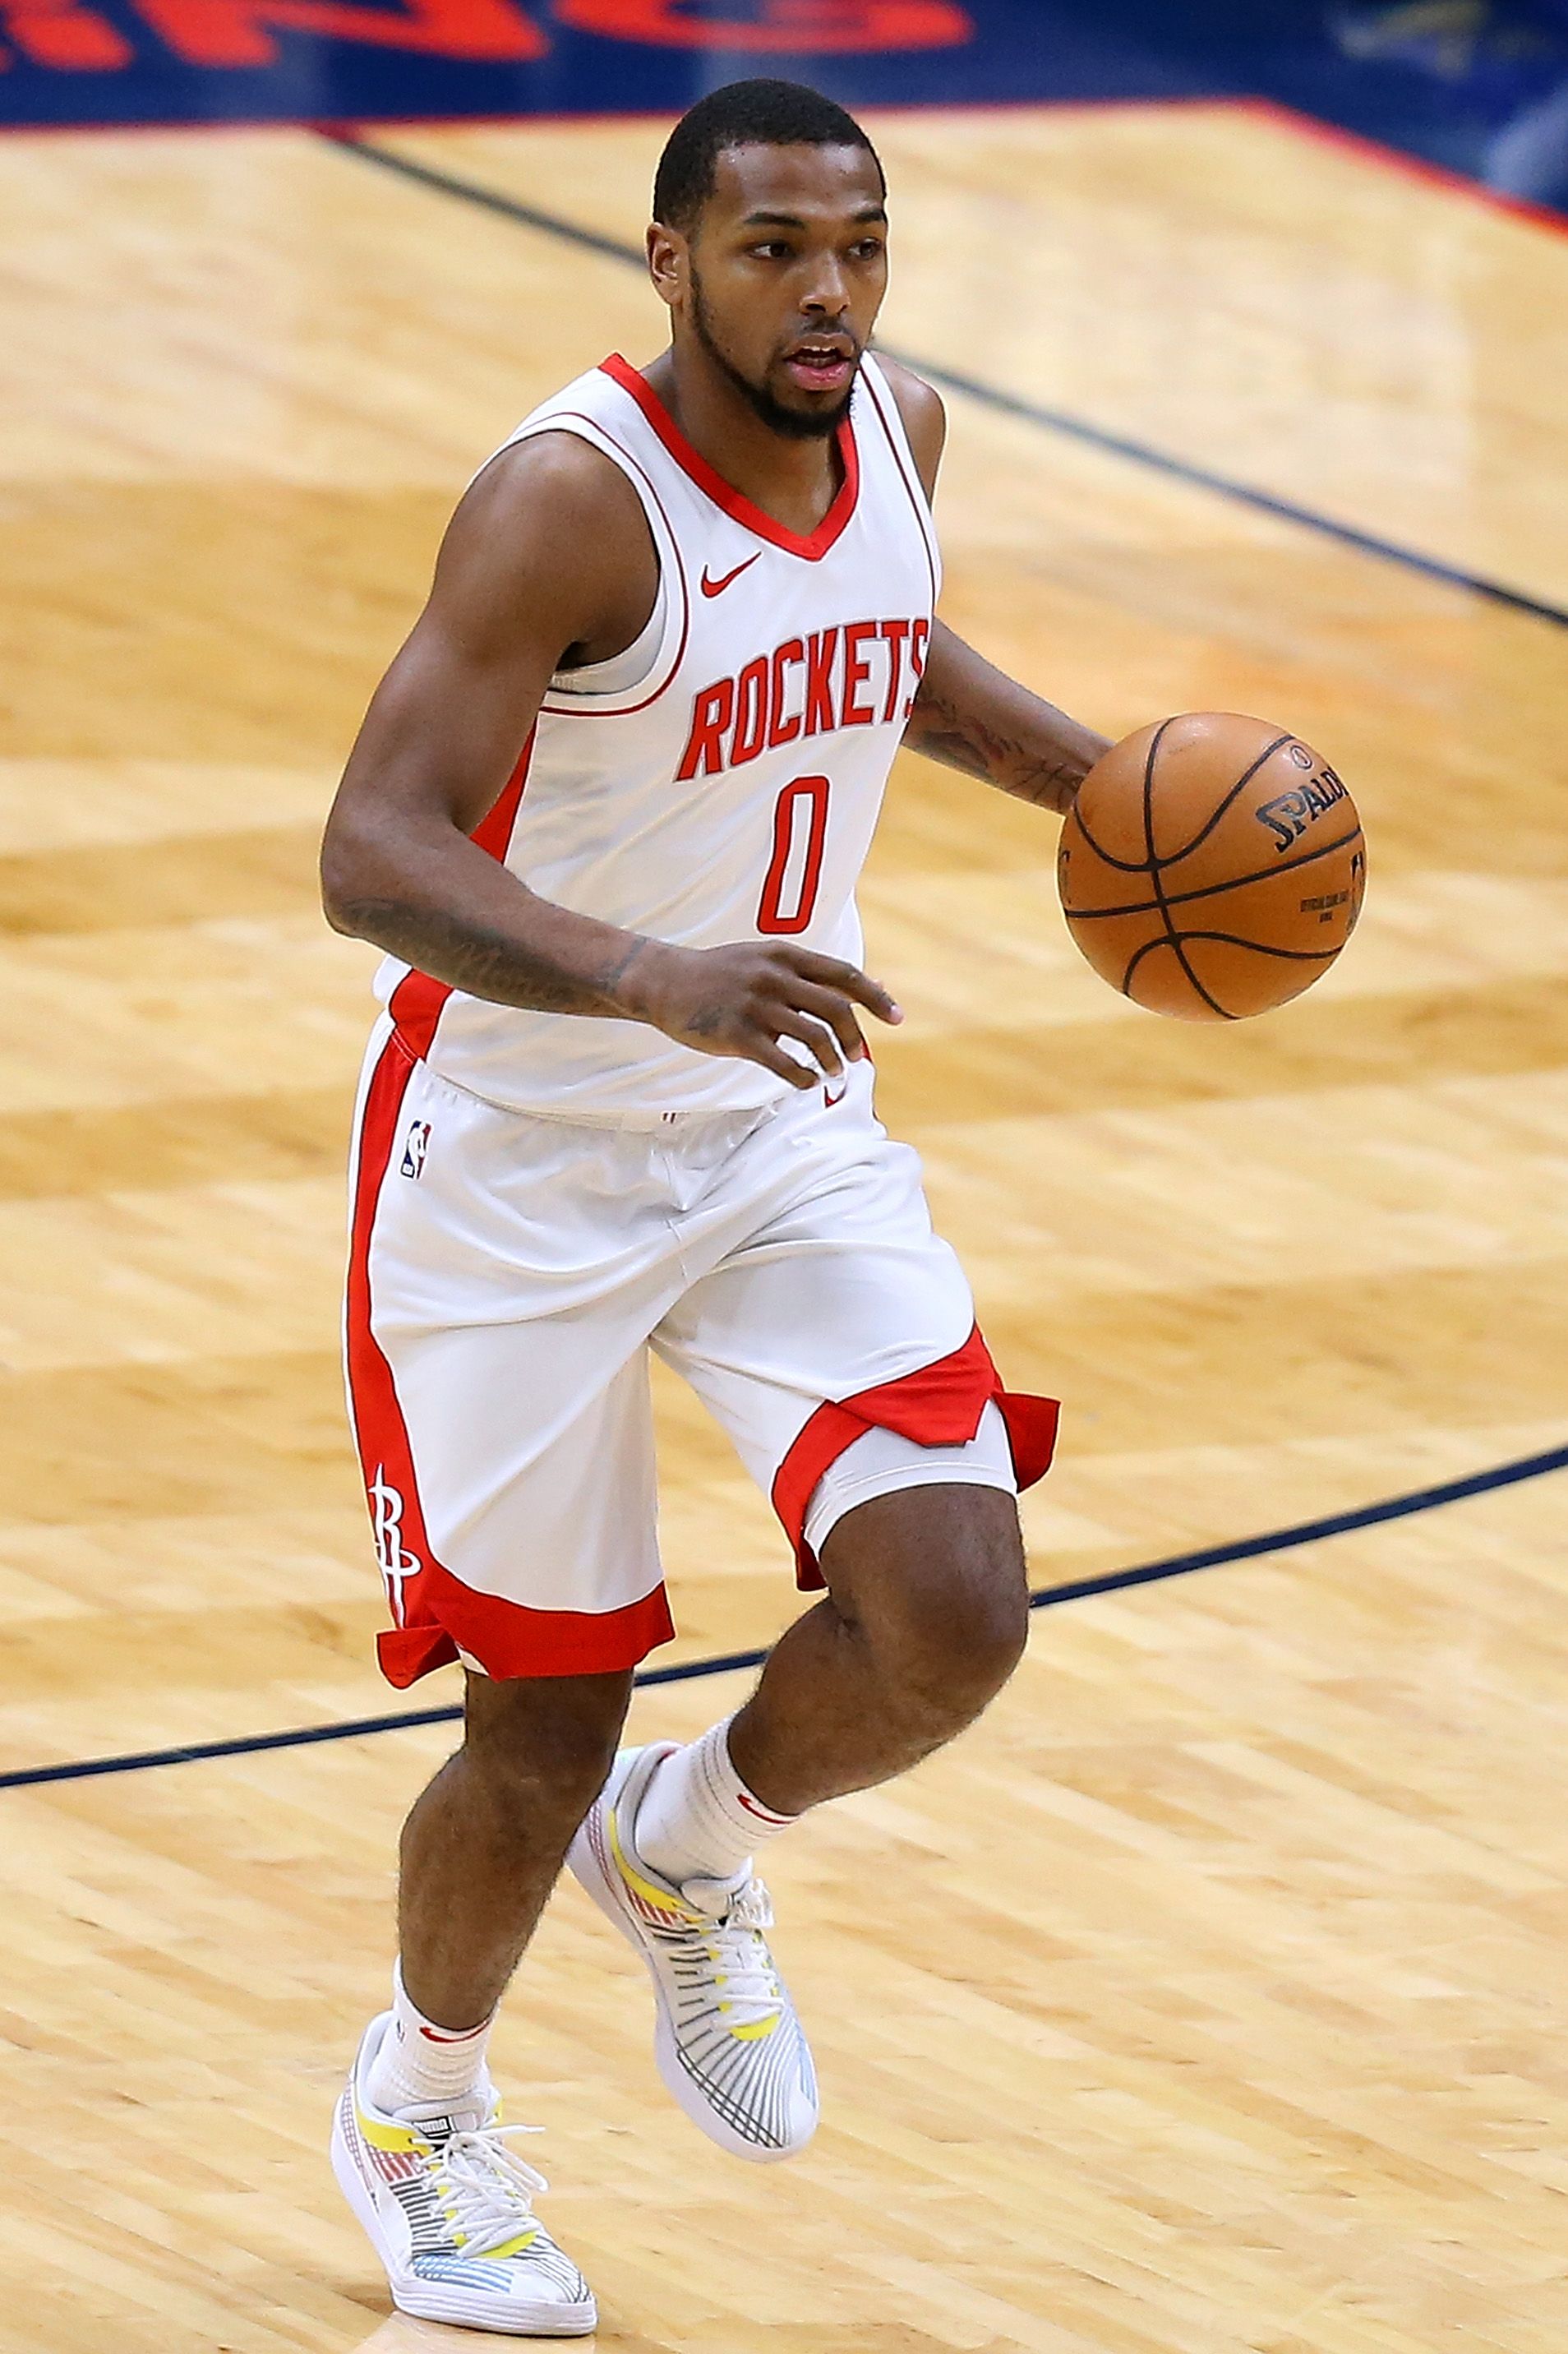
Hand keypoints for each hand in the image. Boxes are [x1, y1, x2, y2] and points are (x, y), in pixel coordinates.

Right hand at [619, 940, 902, 1088]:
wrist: (663, 982)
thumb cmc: (720, 975)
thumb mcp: (764, 960)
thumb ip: (805, 975)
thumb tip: (857, 995)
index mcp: (786, 956)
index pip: (844, 975)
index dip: (875, 998)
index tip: (897, 1018)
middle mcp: (774, 977)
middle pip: (836, 1009)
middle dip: (855, 1038)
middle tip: (857, 1058)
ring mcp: (755, 1006)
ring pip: (815, 1038)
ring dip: (832, 1061)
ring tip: (832, 1073)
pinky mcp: (736, 1035)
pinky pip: (783, 1063)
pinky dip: (803, 1077)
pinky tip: (806, 1081)